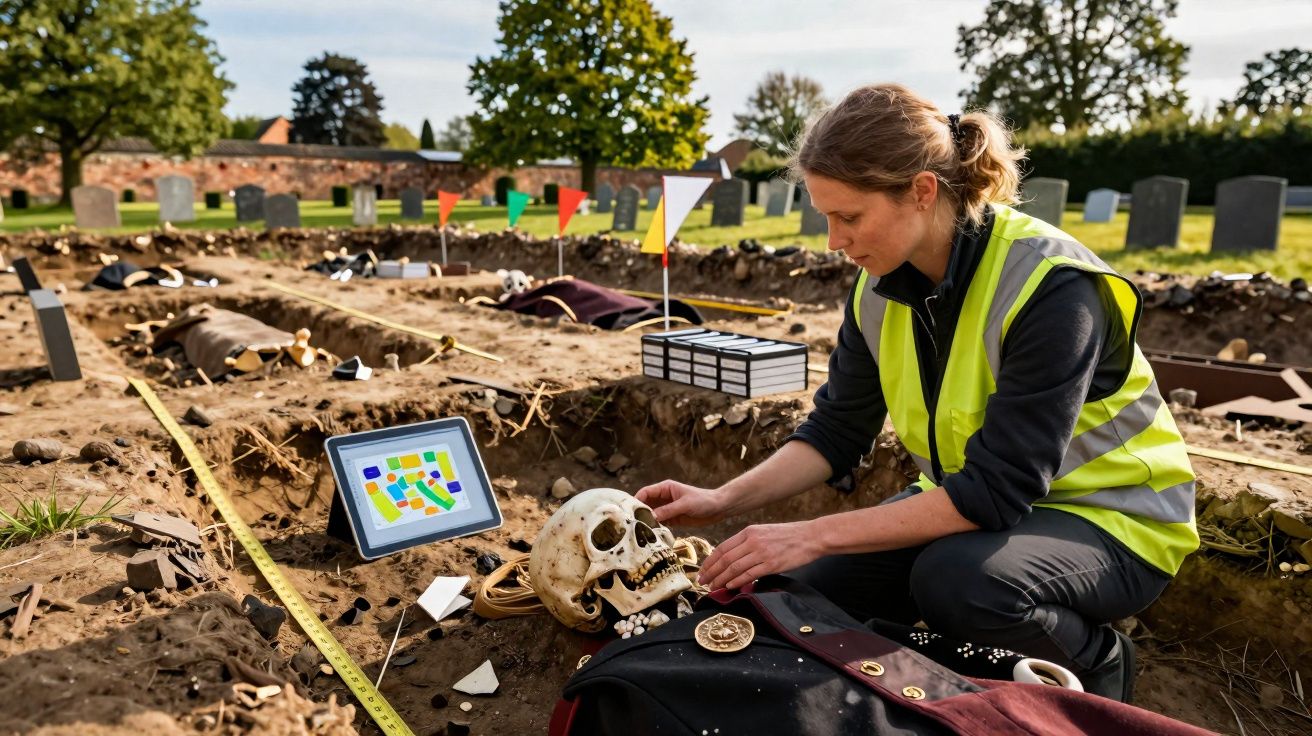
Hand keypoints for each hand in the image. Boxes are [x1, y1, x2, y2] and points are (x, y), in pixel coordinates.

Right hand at [634, 480, 727, 526]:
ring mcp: (667, 509)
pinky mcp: (672, 519)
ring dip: (647, 523)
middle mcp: (664, 498)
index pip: (645, 493)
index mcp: (665, 488)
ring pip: (652, 516)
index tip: (629, 512)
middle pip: (646, 505)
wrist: (718, 508)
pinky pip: (660, 524)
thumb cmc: (703, 501)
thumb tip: (651, 517)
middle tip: (631, 525)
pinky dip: (655, 529)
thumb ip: (668, 511)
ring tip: (639, 532)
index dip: (636, 501)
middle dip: (639, 513)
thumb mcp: (685, 504)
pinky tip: (651, 536)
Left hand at [697, 521, 824, 590]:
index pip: (722, 548)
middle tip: (702, 582)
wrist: (810, 537)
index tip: (703, 570)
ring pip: (734, 568)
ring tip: (713, 587)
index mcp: (748, 532)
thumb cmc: (788, 536)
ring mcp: (761, 552)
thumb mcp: (763, 532)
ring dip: (721, 579)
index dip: (710, 561)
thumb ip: (747, 542)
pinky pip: (749, 574)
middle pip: (724, 559)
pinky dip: (737, 581)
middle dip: (711, 572)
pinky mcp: (771, 564)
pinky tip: (729, 586)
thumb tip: (731, 558)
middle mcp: (752, 541)